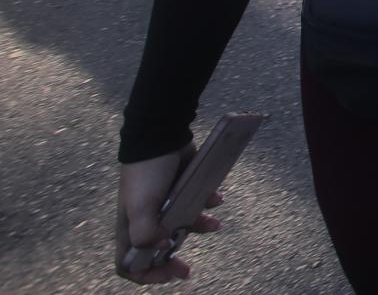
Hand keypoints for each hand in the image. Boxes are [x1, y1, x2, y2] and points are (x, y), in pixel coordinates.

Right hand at [116, 145, 220, 283]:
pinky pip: (196, 204)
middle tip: (186, 270)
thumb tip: (163, 248)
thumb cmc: (147, 173)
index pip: (128, 261)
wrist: (162, 135)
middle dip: (171, 261)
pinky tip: (216, 197)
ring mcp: (164, 204)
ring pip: (181, 227)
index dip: (144, 274)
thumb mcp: (141, 206)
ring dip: (200, 227)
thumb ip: (146, 233)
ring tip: (215, 224)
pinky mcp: (182, 188)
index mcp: (130, 227)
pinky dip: (207, 203)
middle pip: (156, 250)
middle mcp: (145, 219)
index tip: (167, 274)